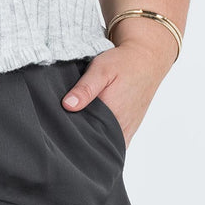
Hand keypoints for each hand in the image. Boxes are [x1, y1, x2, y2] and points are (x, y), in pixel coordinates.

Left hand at [61, 38, 175, 147]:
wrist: (146, 61)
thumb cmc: (123, 64)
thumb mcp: (101, 70)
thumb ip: (85, 89)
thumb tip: (68, 105)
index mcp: (112, 115)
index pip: (85, 134)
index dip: (71, 130)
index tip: (58, 122)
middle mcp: (121, 129)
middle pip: (94, 141)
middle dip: (79, 135)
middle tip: (65, 122)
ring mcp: (127, 131)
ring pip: (104, 143)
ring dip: (91, 136)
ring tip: (78, 121)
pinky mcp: (129, 130)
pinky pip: (113, 141)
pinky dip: (101, 135)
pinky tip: (91, 123)